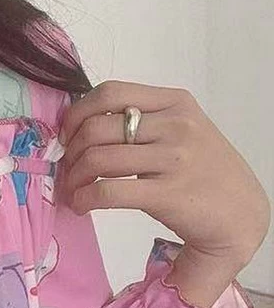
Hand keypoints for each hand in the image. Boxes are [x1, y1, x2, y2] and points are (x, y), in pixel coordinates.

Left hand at [58, 81, 270, 306]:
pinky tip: (81, 206)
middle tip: (67, 169)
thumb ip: (144, 121)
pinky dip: (84, 199)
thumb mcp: (183, 131)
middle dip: (72, 150)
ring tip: (72, 191)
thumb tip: (85, 125)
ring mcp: (173, 159)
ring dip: (73, 177)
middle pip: (97, 127)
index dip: (78, 113)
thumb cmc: (205, 172)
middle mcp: (176, 125)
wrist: (240, 215)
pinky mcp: (166, 194)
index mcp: (175, 102)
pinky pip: (107, 191)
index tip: (69, 135)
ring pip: (98, 158)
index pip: (111, 92)